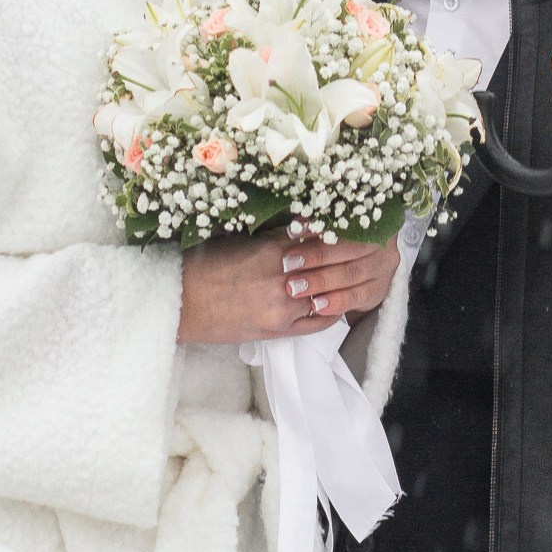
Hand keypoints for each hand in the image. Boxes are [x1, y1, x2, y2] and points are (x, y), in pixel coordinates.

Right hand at [178, 230, 400, 343]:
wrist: (179, 304)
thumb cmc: (203, 266)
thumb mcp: (239, 240)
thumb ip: (274, 235)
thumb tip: (306, 225)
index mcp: (271, 250)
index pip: (320, 235)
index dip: (340, 228)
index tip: (356, 220)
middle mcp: (282, 278)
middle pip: (331, 263)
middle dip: (352, 251)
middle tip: (372, 242)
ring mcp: (282, 308)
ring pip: (329, 292)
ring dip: (344, 281)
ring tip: (359, 269)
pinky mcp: (277, 331)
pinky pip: (318, 322)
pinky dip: (332, 310)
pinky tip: (338, 300)